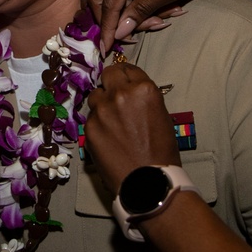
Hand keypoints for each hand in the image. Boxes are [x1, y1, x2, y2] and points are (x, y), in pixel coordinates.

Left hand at [85, 62, 180, 191]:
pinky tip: (108, 137)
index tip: (125, 80)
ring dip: (102, 103)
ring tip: (112, 120)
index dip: (126, 74)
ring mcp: (101, 110)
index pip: (128, 69)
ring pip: (96, 96)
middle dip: (111, 81)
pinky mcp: (89, 127)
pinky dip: (98, 124)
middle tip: (114, 92)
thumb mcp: (161, 116)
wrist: (148, 183)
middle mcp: (120, 94)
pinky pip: (91, 118)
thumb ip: (143, 99)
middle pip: (108, 74)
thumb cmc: (162, 152)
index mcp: (144, 90)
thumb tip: (131, 92)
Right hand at [89, 0, 218, 51]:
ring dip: (132, 12)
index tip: (105, 49)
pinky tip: (163, 9)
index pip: (108, 3)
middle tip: (130, 36)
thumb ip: (139, 12)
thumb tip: (119, 32)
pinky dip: (139, 2)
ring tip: (162, 20)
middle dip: (113, 20)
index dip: (106, 28)